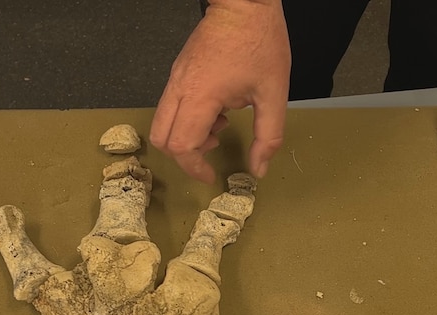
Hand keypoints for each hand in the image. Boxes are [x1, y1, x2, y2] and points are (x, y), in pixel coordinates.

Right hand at [149, 0, 290, 182]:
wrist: (244, 2)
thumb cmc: (261, 43)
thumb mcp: (275, 93)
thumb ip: (268, 136)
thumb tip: (259, 169)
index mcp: (201, 96)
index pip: (181, 145)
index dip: (194, 168)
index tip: (212, 176)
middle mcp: (179, 88)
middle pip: (161, 138)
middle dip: (184, 156)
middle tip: (212, 153)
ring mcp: (175, 78)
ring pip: (162, 122)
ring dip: (187, 136)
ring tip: (220, 127)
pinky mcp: (178, 72)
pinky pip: (170, 106)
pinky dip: (188, 119)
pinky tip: (217, 110)